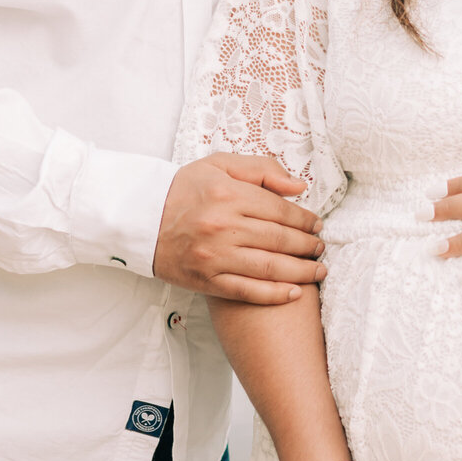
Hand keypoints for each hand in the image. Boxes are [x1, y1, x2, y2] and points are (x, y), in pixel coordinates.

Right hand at [154, 154, 325, 304]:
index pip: (280, 210)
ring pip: (270, 268)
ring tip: (319, 270)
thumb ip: (261, 169)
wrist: (140, 219)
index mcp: (228, 195)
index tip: (317, 225)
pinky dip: (275, 294)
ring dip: (302, 271)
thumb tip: (298, 187)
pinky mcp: (206, 281)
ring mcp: (214, 257)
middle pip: (280, 239)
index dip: (304, 219)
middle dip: (308, 246)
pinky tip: (295, 293)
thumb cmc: (183, 190)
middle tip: (321, 248)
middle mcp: (223, 226)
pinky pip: (248, 291)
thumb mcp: (219, 165)